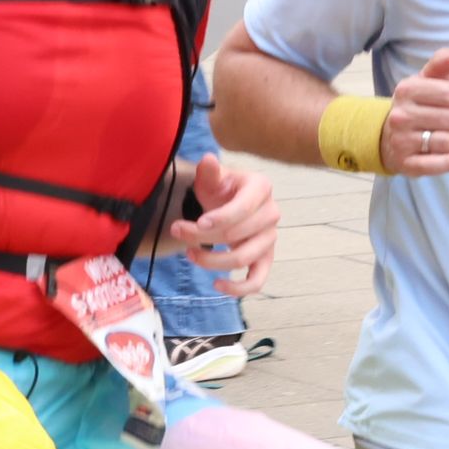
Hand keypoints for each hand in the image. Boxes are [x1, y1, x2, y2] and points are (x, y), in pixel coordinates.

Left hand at [172, 152, 276, 296]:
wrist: (228, 203)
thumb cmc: (220, 189)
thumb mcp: (212, 178)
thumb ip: (209, 171)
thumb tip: (208, 160)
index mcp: (261, 188)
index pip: (242, 209)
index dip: (219, 218)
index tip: (197, 223)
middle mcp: (271, 213)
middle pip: (236, 234)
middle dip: (201, 236)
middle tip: (176, 229)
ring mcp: (270, 238)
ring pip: (242, 258)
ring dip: (211, 260)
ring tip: (188, 252)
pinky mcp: (265, 259)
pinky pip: (257, 280)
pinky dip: (238, 288)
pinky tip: (216, 284)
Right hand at [386, 46, 448, 175]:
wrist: (384, 136)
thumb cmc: (415, 104)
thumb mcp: (424, 81)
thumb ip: (442, 64)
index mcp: (407, 90)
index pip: (447, 93)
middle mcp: (402, 115)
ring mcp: (402, 141)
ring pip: (446, 142)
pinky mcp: (406, 164)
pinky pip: (435, 164)